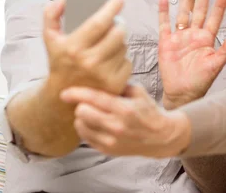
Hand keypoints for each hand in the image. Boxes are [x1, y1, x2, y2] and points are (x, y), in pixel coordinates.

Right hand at [43, 0, 131, 95]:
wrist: (61, 95)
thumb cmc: (60, 61)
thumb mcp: (50, 37)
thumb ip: (51, 14)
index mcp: (73, 47)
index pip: (98, 23)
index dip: (111, 9)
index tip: (118, 0)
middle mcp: (89, 62)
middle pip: (118, 33)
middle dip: (120, 25)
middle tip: (117, 22)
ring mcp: (104, 74)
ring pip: (124, 47)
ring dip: (120, 42)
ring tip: (108, 44)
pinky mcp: (115, 84)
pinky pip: (128, 62)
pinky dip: (122, 58)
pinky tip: (111, 60)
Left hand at [61, 84, 190, 157]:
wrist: (160, 136)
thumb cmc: (148, 111)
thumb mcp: (138, 92)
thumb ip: (118, 85)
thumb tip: (97, 76)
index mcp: (125, 109)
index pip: (94, 99)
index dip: (77, 94)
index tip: (65, 92)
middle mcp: (116, 126)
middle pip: (82, 112)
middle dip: (81, 104)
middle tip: (87, 102)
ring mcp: (111, 140)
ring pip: (81, 125)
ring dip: (83, 117)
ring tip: (92, 112)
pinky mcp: (107, 150)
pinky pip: (85, 137)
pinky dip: (86, 128)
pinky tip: (95, 123)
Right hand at [158, 0, 225, 108]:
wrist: (182, 93)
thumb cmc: (200, 81)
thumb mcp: (216, 65)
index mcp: (207, 39)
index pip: (215, 18)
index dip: (220, 5)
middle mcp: (194, 35)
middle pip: (199, 10)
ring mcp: (180, 37)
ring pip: (183, 13)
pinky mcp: (166, 42)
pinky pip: (164, 24)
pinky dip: (163, 12)